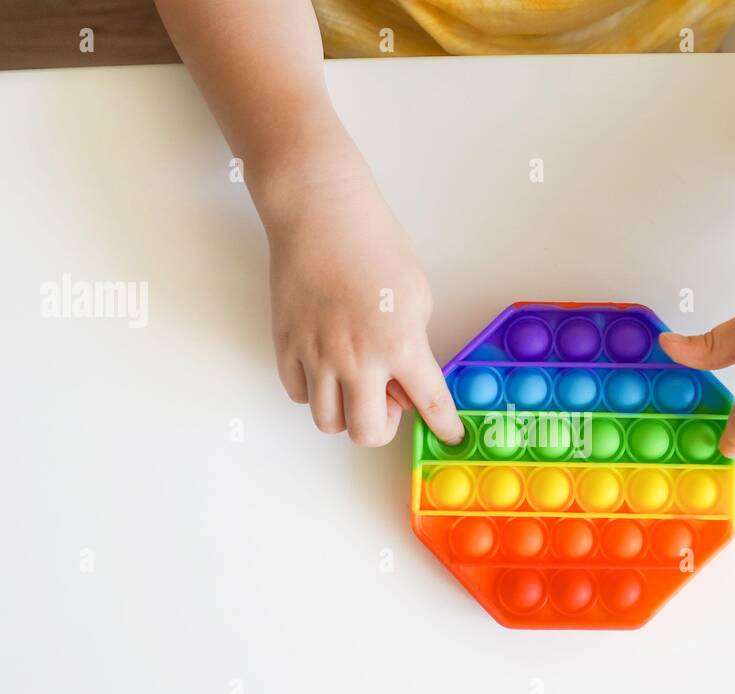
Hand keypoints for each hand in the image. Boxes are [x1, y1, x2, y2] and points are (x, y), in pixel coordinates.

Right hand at [265, 170, 463, 446]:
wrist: (321, 216)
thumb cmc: (374, 246)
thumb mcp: (417, 296)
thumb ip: (414, 347)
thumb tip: (399, 385)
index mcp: (399, 346)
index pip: (430, 404)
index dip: (444, 426)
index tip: (449, 436)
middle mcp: (357, 360)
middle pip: (366, 433)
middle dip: (380, 427)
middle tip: (386, 401)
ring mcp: (316, 356)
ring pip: (327, 421)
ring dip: (345, 412)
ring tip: (353, 382)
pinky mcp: (286, 345)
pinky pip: (297, 393)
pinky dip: (313, 390)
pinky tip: (324, 366)